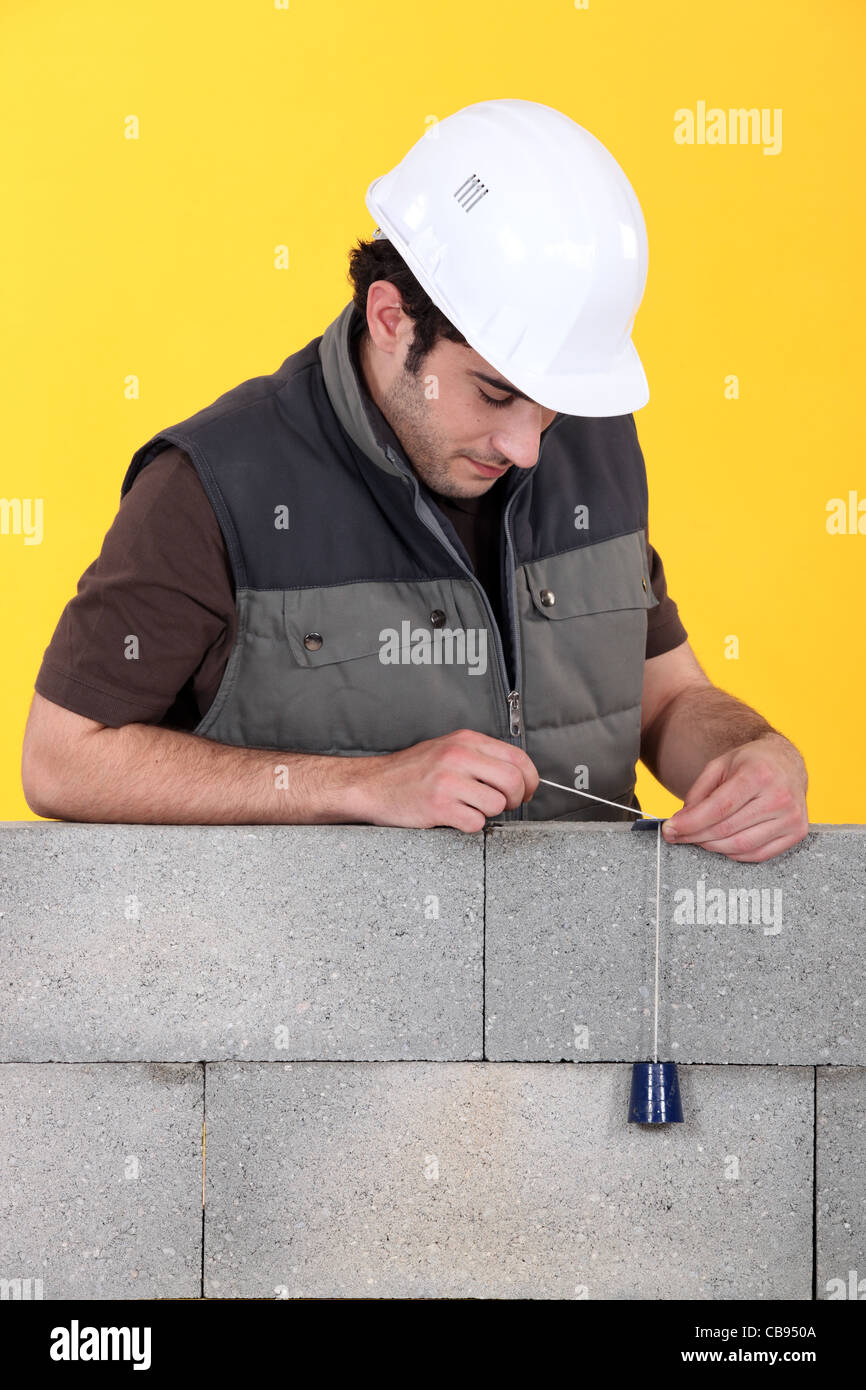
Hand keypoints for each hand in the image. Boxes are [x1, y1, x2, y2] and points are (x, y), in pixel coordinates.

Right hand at [350, 727, 538, 832]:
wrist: (372, 785)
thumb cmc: (411, 771)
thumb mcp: (447, 749)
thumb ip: (480, 756)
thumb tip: (519, 774)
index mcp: (465, 740)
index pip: (518, 758)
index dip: (530, 779)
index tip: (527, 791)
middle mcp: (458, 757)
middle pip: (513, 781)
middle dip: (516, 799)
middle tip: (505, 805)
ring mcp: (448, 781)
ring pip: (497, 805)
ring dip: (488, 813)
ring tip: (469, 808)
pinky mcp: (438, 806)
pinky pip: (476, 823)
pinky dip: (470, 825)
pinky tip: (455, 817)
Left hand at [661, 732, 808, 861]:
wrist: (786, 763)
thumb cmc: (751, 763)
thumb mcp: (719, 765)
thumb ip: (699, 792)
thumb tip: (682, 822)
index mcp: (759, 775)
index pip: (718, 808)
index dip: (691, 823)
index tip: (670, 829)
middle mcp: (779, 797)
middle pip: (727, 830)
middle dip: (695, 836)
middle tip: (677, 835)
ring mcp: (792, 818)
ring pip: (740, 846)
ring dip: (712, 846)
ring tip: (697, 839)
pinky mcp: (797, 833)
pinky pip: (758, 855)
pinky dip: (734, 853)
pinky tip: (722, 843)